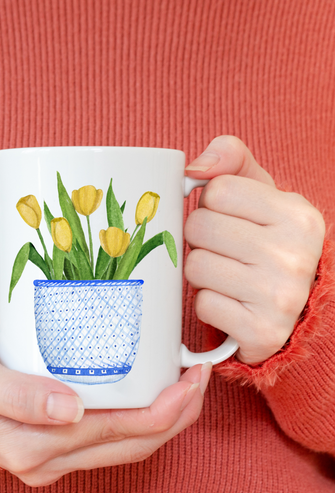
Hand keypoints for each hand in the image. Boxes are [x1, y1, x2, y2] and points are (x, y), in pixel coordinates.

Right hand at [0, 334, 211, 486]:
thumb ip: (19, 395)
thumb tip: (70, 409)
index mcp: (34, 446)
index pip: (117, 432)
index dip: (162, 410)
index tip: (190, 379)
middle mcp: (49, 460)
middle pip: (131, 445)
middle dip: (174, 415)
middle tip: (199, 377)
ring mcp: (53, 457)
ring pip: (124, 446)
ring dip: (161, 419)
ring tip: (185, 385)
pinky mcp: (53, 444)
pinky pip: (107, 439)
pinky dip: (136, 419)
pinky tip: (148, 394)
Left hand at [184, 135, 324, 364]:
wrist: (293, 308)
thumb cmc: (267, 242)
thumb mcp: (261, 194)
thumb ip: (232, 160)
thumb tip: (194, 168)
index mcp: (298, 215)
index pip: (215, 191)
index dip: (212, 205)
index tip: (229, 220)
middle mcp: (295, 255)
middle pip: (199, 227)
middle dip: (200, 239)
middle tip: (223, 250)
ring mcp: (281, 297)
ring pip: (195, 267)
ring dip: (201, 273)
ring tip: (226, 276)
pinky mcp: (263, 332)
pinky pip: (203, 305)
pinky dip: (209, 304)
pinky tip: (231, 303)